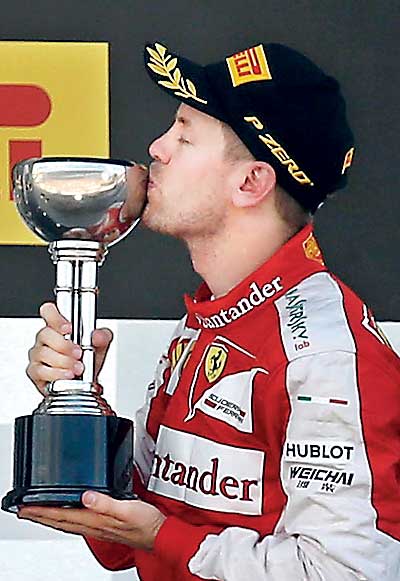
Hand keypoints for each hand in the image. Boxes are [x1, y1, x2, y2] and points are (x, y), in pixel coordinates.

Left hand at [18, 492, 165, 550]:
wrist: (159, 534)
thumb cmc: (146, 523)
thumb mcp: (128, 508)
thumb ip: (106, 503)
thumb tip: (86, 496)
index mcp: (96, 520)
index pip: (62, 515)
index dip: (43, 512)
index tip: (26, 507)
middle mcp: (94, 525)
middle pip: (60, 521)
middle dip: (41, 516)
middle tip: (24, 510)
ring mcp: (98, 527)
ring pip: (67, 523)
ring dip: (51, 517)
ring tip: (40, 512)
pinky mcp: (104, 526)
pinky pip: (78, 523)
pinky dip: (66, 518)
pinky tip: (68, 514)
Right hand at [27, 302, 112, 394]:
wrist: (84, 384)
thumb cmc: (87, 360)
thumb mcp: (99, 346)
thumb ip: (102, 337)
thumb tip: (97, 335)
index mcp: (58, 326)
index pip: (49, 312)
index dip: (56, 317)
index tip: (69, 327)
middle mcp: (45, 339)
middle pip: (46, 333)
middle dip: (64, 345)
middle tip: (79, 352)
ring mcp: (39, 355)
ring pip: (44, 353)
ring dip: (63, 361)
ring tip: (78, 367)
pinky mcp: (35, 372)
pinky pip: (41, 371)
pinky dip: (57, 374)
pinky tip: (68, 375)